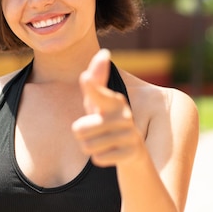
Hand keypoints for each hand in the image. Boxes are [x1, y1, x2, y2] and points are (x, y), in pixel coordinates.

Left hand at [72, 49, 143, 166]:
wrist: (133, 153)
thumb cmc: (108, 123)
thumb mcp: (98, 103)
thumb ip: (96, 80)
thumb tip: (104, 52)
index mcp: (114, 101)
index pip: (98, 94)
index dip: (91, 88)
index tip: (85, 78)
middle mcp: (124, 115)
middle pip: (79, 129)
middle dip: (82, 136)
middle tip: (97, 134)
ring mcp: (130, 134)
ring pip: (88, 146)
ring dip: (91, 148)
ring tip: (104, 143)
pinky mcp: (132, 153)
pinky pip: (98, 158)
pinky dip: (100, 159)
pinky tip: (111, 154)